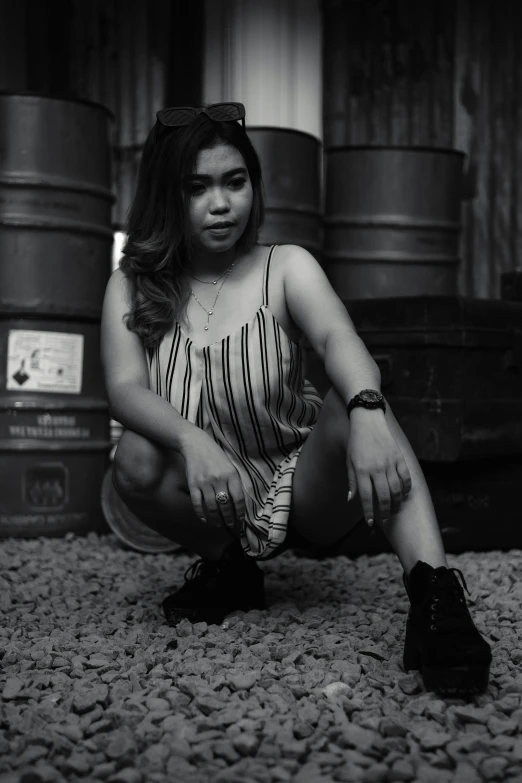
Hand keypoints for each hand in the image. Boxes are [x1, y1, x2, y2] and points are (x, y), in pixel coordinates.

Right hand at [180, 431, 245, 532]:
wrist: (196, 444)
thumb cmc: (216, 456)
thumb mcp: (230, 466)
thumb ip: (234, 482)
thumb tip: (238, 503)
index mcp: (231, 475)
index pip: (238, 499)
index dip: (240, 512)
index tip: (240, 520)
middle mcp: (219, 479)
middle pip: (226, 505)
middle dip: (229, 518)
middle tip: (230, 525)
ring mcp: (205, 482)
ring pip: (212, 507)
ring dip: (216, 518)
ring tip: (219, 524)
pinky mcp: (193, 484)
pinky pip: (197, 503)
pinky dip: (201, 514)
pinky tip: (205, 520)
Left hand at [346, 411, 411, 526]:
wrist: (368, 421)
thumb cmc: (356, 443)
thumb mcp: (349, 461)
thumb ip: (352, 481)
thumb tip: (351, 499)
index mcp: (362, 470)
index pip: (366, 496)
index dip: (369, 512)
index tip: (370, 523)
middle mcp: (377, 468)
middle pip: (383, 496)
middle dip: (384, 511)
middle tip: (384, 518)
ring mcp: (390, 463)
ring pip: (396, 490)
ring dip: (396, 503)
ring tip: (393, 509)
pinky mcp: (400, 458)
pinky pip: (406, 478)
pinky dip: (406, 489)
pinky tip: (404, 495)